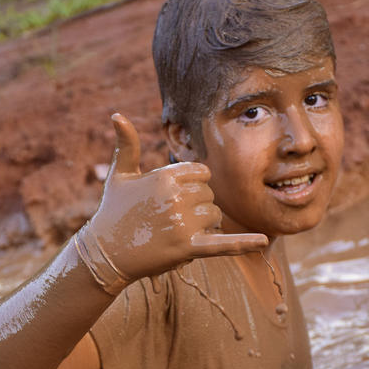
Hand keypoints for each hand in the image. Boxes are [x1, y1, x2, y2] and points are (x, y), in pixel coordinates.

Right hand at [84, 114, 267, 280]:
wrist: (105, 253)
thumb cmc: (113, 212)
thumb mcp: (119, 175)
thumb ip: (126, 145)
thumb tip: (117, 115)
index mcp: (166, 175)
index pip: (203, 174)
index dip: (192, 186)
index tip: (173, 198)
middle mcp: (176, 196)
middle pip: (210, 196)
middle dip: (196, 208)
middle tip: (169, 220)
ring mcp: (182, 223)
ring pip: (215, 218)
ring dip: (202, 227)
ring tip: (174, 234)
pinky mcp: (187, 248)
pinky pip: (222, 244)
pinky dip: (243, 244)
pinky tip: (263, 241)